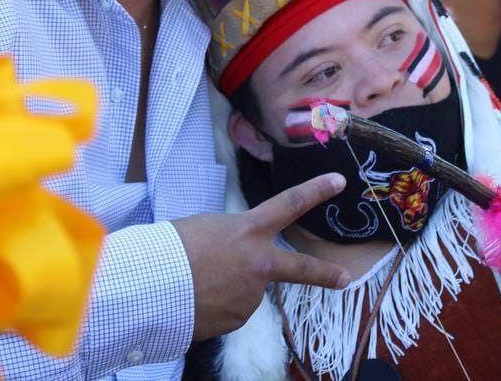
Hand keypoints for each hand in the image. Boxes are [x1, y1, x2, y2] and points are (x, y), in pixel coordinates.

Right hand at [174, 173, 351, 339]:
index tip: (339, 181)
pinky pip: (231, 311)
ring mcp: (251, 295)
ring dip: (229, 289)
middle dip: (325, 274)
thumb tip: (235, 261)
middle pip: (301, 268)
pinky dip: (217, 308)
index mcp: (248, 231)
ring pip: (247, 291)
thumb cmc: (172, 247)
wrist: (155, 285)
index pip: (289, 204)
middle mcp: (258, 264)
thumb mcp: (205, 228)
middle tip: (345, 278)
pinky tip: (198, 300)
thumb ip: (231, 240)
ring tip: (196, 284)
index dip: (315, 191)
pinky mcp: (238, 319)